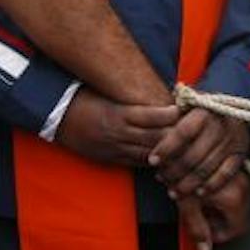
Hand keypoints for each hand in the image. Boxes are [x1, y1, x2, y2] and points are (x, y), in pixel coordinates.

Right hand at [55, 90, 175, 168]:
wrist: (56, 117)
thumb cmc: (82, 97)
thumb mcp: (105, 92)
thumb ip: (128, 94)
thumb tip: (153, 87)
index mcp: (117, 115)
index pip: (150, 116)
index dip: (169, 115)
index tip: (182, 109)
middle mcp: (118, 134)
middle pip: (154, 137)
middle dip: (174, 134)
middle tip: (193, 129)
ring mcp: (114, 149)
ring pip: (148, 154)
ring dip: (167, 151)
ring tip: (185, 146)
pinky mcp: (111, 158)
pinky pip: (137, 162)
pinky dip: (153, 160)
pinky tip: (166, 158)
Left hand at [149, 106, 248, 199]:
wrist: (234, 110)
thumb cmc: (201, 112)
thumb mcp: (187, 106)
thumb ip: (171, 116)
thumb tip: (151, 128)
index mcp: (204, 111)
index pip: (182, 133)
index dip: (165, 148)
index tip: (152, 161)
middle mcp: (220, 125)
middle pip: (192, 155)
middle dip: (173, 171)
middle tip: (161, 179)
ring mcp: (232, 140)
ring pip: (206, 168)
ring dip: (187, 184)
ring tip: (173, 191)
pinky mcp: (240, 154)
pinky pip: (225, 175)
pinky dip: (210, 186)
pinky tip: (197, 193)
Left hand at [179, 171, 249, 249]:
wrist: (181, 144)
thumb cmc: (182, 172)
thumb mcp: (187, 204)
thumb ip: (197, 229)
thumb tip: (205, 249)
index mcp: (234, 197)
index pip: (236, 228)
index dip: (219, 235)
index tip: (206, 231)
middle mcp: (242, 186)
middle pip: (237, 216)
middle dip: (218, 220)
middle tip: (200, 215)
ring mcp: (240, 176)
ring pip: (235, 203)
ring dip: (219, 208)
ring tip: (198, 201)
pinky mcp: (234, 168)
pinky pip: (233, 190)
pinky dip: (220, 195)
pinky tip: (201, 189)